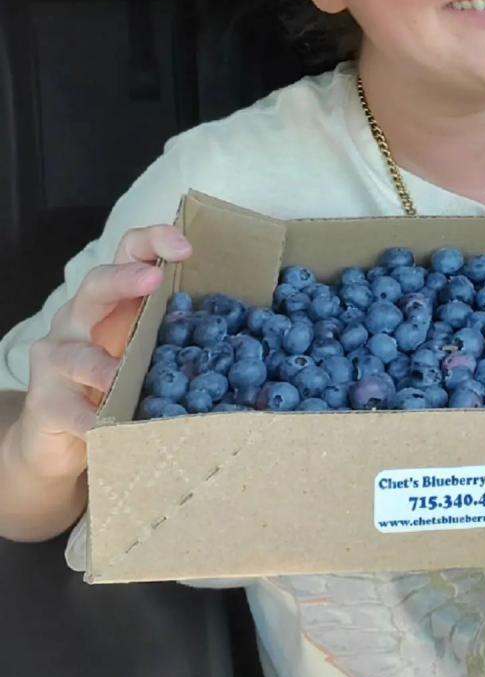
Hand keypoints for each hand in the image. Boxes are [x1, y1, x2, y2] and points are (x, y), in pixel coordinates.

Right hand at [11, 226, 192, 483]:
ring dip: (102, 364)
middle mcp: (80, 318)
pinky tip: (103, 427)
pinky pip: (67, 407)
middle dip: (125, 278)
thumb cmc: (116, 382)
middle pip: (96, 284)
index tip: (187, 248)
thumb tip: (248, 330)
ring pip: (75, 352)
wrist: (62, 435)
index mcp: (113, 299)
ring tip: (121, 374)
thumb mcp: (150, 351)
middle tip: (154, 279)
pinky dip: (88, 418)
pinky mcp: (44, 400)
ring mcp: (57, 357)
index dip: (154, 241)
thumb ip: (179, 334)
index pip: (129, 252)